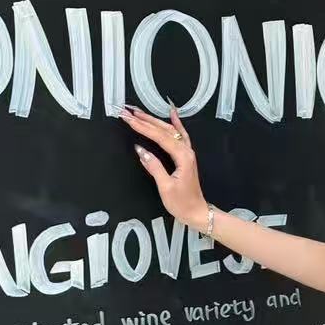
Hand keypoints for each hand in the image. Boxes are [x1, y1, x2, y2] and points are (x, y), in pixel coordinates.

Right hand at [121, 104, 208, 229]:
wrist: (196, 212)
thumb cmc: (181, 203)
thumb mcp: (165, 187)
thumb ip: (154, 167)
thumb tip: (140, 150)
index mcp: (182, 157)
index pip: (159, 137)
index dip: (142, 127)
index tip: (128, 119)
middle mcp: (186, 151)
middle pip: (164, 130)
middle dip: (145, 120)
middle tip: (128, 112)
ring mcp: (187, 152)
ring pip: (171, 131)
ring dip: (154, 120)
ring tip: (139, 112)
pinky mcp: (185, 156)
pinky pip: (181, 135)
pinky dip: (176, 123)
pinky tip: (172, 113)